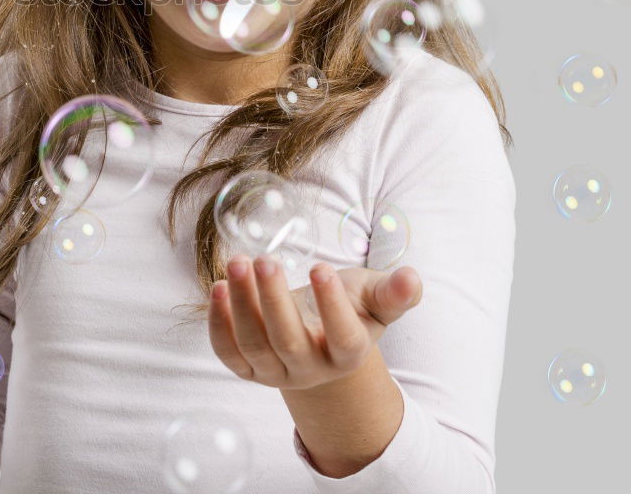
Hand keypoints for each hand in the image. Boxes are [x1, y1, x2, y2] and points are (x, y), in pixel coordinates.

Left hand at [208, 255, 421, 390]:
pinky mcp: (247, 368)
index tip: (320, 267)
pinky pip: (228, 353)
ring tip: (238, 262)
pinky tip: (217, 287)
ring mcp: (275, 372)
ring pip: (254, 345)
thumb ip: (393, 292)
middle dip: (274, 300)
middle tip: (264, 259)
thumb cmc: (350, 307)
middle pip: (288, 342)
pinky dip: (218, 324)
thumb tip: (412, 278)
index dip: (332, 306)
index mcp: (348, 354)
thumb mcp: (374, 298)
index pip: (343, 338)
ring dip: (241, 303)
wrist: (318, 335)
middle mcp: (311, 369)